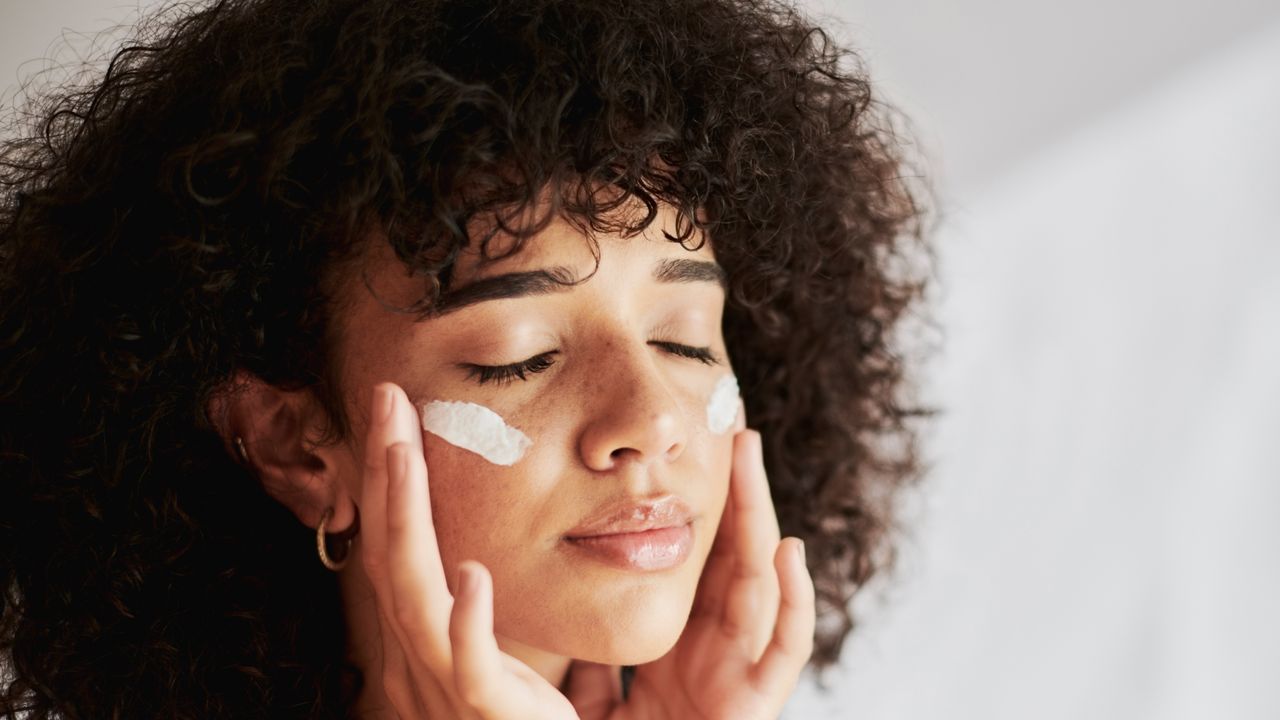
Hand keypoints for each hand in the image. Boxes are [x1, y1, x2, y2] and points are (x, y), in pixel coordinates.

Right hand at [359, 382, 579, 718]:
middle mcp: (421, 656)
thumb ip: (481, 616)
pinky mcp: (485, 710)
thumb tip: (477, 565)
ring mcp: (446, 683)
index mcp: (427, 637)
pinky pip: (470, 664)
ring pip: (413, 591)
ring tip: (404, 451)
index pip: (401, 545)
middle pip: (393, 551)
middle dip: (387, 473)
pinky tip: (469, 573)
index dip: (393, 479)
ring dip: (406, 516)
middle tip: (386, 398)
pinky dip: (466, 618)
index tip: (399, 413)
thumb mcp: (492, 661)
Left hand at [567, 423, 816, 719]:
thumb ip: (591, 672)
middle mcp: (719, 659)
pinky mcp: (758, 709)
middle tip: (737, 433)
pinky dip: (794, 602)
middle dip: (738, 498)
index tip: (695, 457)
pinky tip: (789, 552)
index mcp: (681, 654)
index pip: (698, 568)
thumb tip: (553, 635)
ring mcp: (743, 680)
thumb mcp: (599, 709)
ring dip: (760, 519)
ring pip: (760, 586)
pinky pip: (784, 652)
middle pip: (733, 562)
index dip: (702, 514)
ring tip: (752, 460)